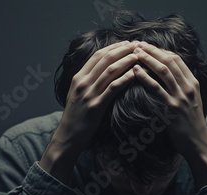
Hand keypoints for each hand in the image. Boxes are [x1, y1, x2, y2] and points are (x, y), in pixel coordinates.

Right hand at [40, 41, 138, 183]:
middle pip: (105, 59)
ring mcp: (88, 94)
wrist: (68, 138)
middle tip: (137, 46)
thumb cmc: (76, 118)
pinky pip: (112, 88)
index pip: (97, 55)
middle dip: (123, 50)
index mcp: (78, 78)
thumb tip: (102, 72)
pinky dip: (125, 79)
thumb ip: (88, 82)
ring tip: (139, 57)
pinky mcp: (95, 106)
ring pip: (110, 71)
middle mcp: (82, 83)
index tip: (127, 43)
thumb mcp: (77, 95)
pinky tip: (135, 74)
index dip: (113, 47)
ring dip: (126, 61)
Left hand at [132, 42, 206, 187]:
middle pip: (169, 61)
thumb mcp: (192, 101)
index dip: (161, 50)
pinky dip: (145, 77)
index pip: (176, 59)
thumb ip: (182, 88)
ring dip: (147, 59)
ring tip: (134, 53)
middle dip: (152, 50)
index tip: (147, 46)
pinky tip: (135, 71)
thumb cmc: (191, 124)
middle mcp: (188, 87)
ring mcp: (181, 97)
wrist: (198, 143)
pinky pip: (157, 89)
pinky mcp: (172, 108)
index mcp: (193, 83)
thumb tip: (168, 77)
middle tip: (138, 45)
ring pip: (163, 71)